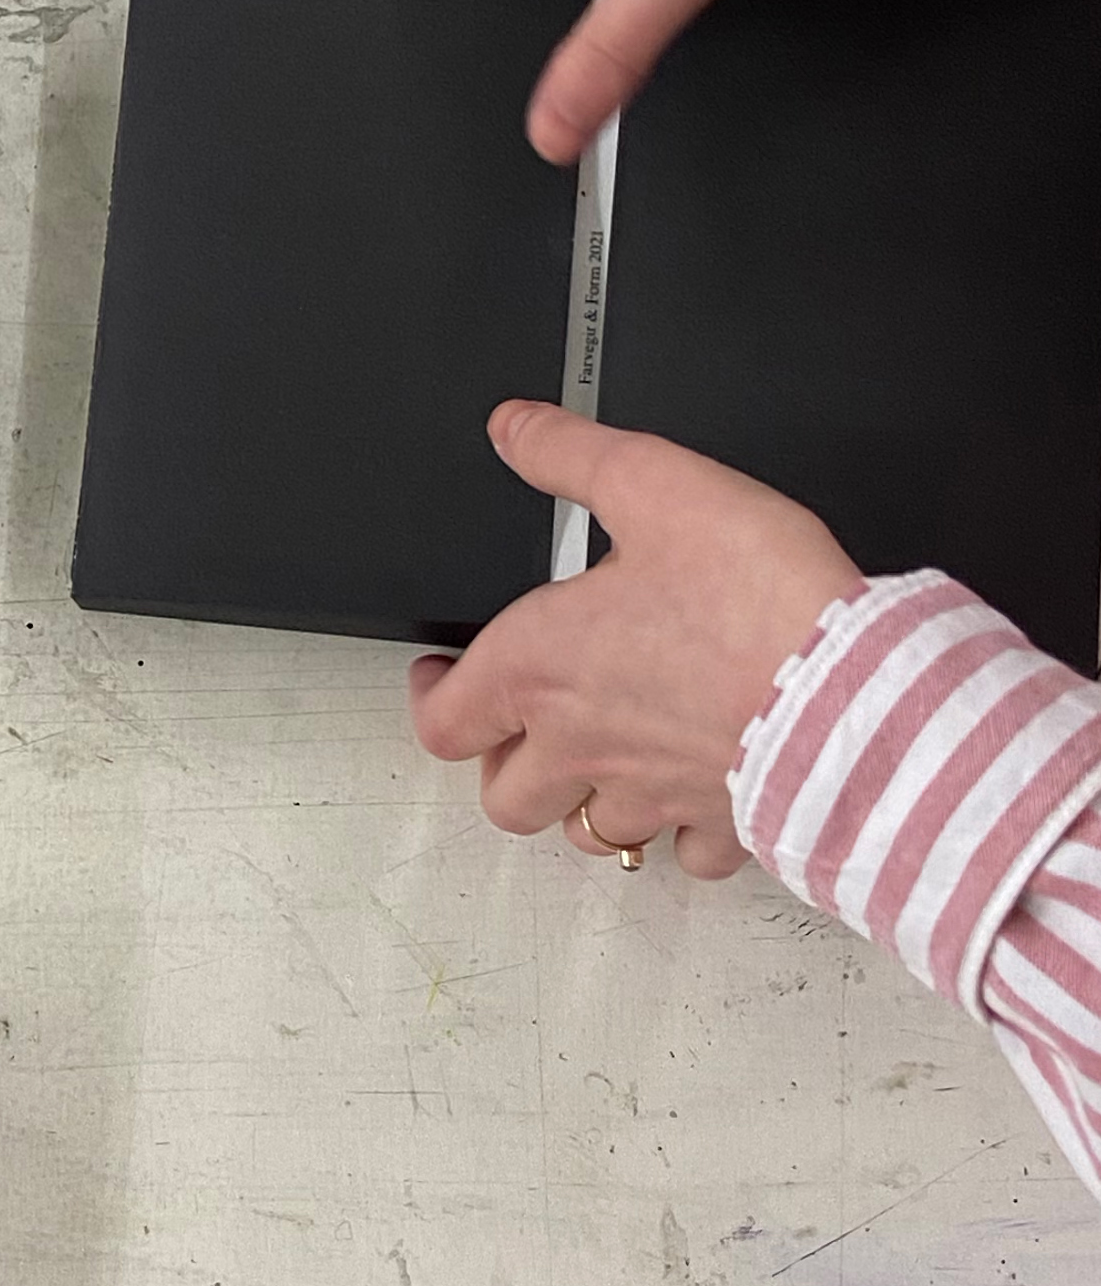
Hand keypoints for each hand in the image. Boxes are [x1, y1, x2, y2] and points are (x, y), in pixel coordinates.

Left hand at [411, 400, 859, 878]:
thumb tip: (516, 431)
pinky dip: (679, 835)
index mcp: (543, 668)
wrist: (854, 689)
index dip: (430, 699)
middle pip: (507, 797)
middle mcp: (586, 746)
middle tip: (516, 733)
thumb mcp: (653, 483)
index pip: (443, 720)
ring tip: (596, 769)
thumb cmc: (756, 597)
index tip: (441, 678)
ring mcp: (654, 793)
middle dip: (504, 767)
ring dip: (581, 806)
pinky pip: (684, 854)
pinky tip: (689, 798)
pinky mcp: (723, 819)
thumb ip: (571, 455)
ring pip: (588, 834)